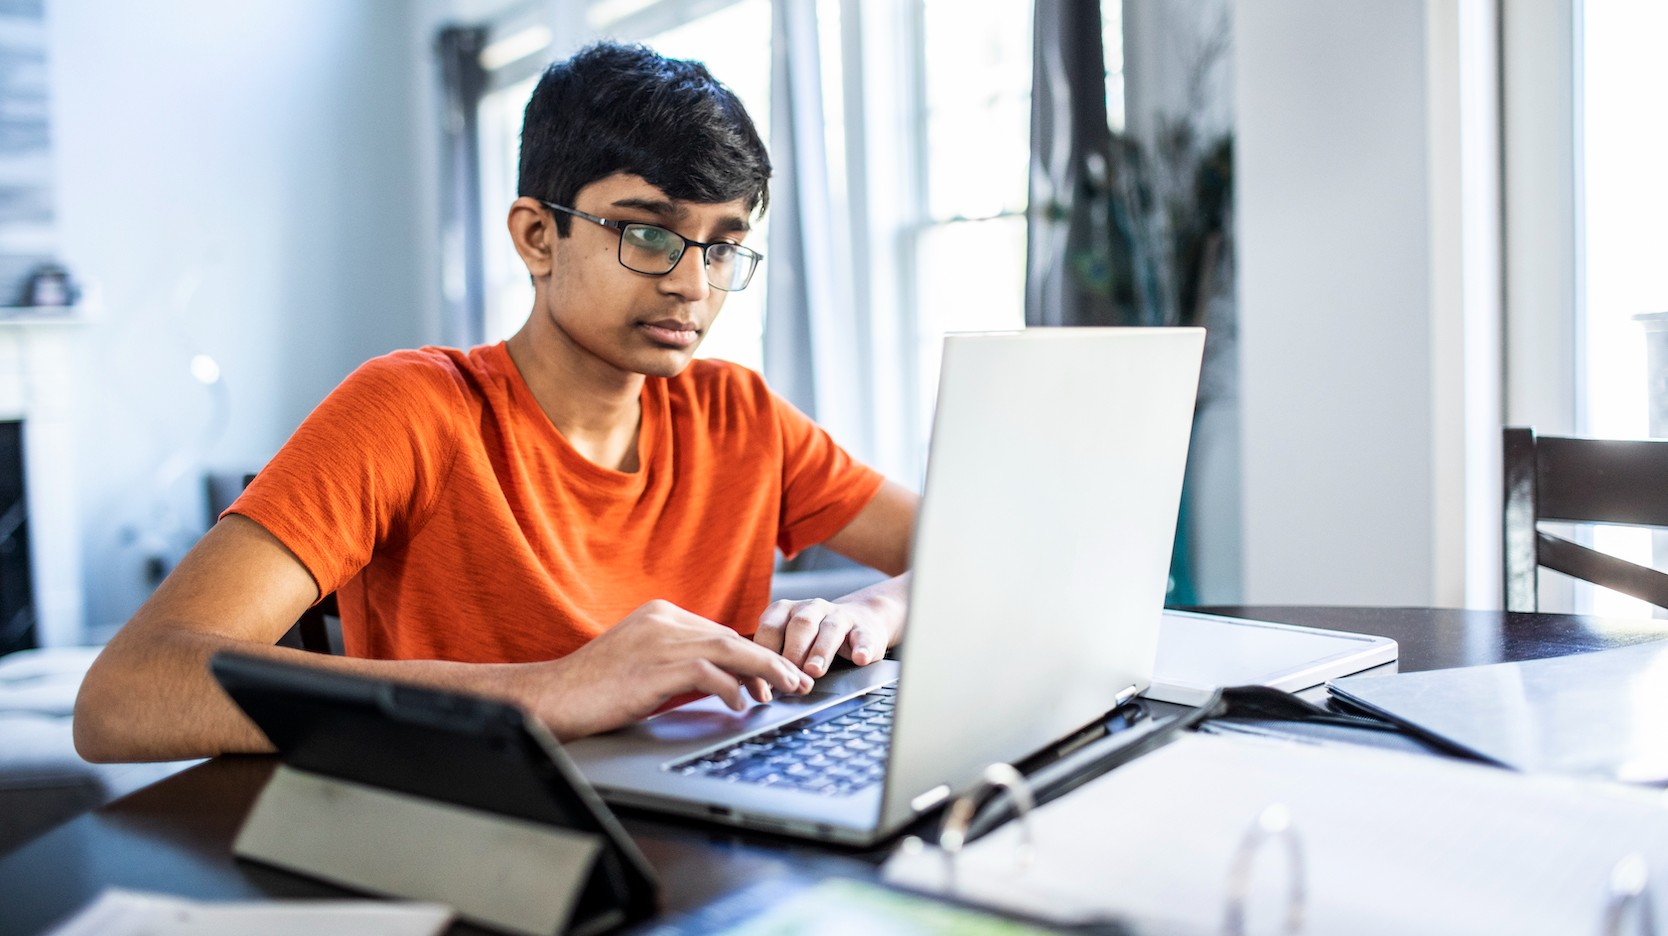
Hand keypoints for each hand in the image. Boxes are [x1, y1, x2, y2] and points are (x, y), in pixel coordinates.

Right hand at [522, 600, 812, 739]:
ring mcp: (661, 640)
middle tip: (796, 681)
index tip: (772, 676)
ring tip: (788, 689)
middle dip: (768, 661)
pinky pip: (709, 673)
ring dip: (766, 671)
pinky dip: (731, 689)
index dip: (751, 655)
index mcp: (661, 613)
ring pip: (730, 649)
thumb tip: (724, 682)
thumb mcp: (643, 665)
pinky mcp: (656, 666)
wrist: (553, 697)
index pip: (719, 632)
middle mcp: (665, 620)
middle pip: (731, 637)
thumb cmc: (594, 689)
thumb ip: (679, 664)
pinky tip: (740, 705)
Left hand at [753, 589, 903, 678]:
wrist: (859, 622)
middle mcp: (811, 608)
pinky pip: (863, 636)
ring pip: (830, 629)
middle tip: (787, 678)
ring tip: (814, 671)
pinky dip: (861, 647)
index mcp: (785, 611)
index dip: (764, 655)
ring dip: (821, 651)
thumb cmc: (812, 639)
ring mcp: (838, 616)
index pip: (770, 628)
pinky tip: (860, 659)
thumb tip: (750, 687)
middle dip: (792, 652)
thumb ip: (772, 658)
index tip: (760, 682)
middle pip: (800, 625)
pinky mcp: (863, 628)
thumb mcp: (788, 643)